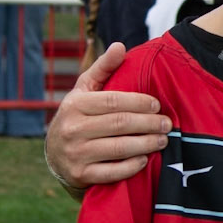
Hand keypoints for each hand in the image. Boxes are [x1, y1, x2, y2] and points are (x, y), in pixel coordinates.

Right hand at [44, 39, 170, 190]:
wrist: (55, 154)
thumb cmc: (78, 116)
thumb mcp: (85, 90)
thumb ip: (103, 67)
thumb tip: (120, 46)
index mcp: (75, 104)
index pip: (113, 101)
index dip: (139, 102)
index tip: (157, 104)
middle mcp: (73, 129)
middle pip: (119, 124)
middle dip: (148, 123)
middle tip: (167, 124)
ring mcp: (76, 154)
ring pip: (118, 148)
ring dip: (146, 144)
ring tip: (163, 140)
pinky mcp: (81, 176)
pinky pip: (112, 173)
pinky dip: (132, 166)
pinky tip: (145, 159)